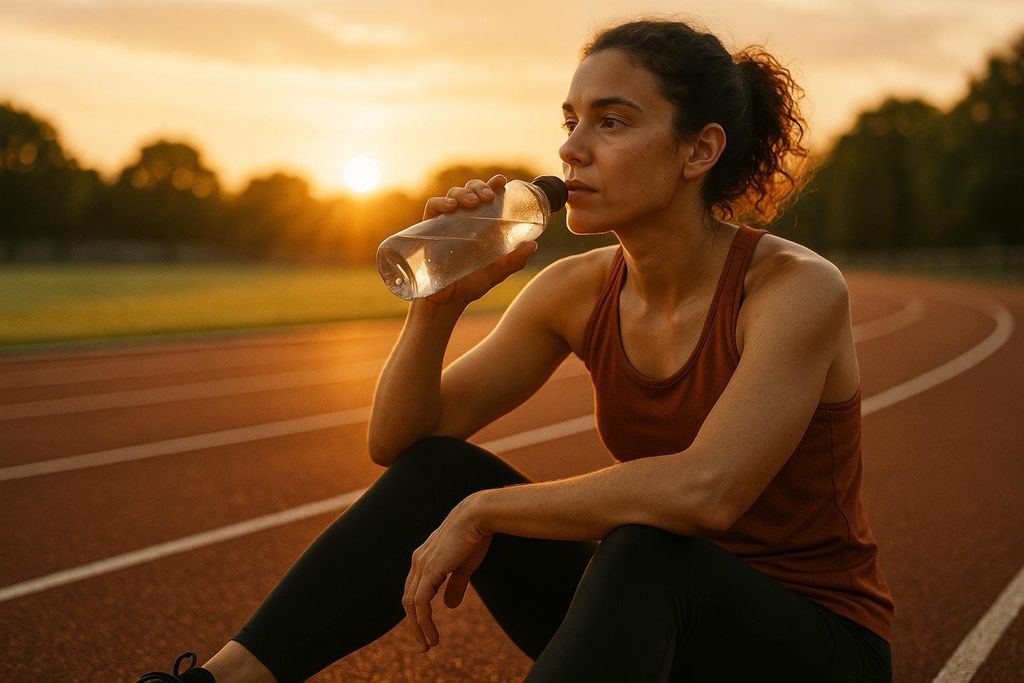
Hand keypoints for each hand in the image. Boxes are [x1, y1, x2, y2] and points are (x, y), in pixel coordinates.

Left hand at [403, 496, 492, 652]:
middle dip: (414, 624)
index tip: (426, 629)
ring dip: (419, 628)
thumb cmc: (475, 536)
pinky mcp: (430, 570)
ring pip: (412, 604)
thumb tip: (449, 607)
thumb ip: (455, 585)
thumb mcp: (464, 566)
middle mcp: (418, 561)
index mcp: (424, 557)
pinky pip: (421, 603)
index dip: (417, 611)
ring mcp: (421, 565)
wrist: (479, 516)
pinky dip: (424, 622)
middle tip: (424, 644)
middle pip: (408, 600)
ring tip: (429, 645)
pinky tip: (432, 636)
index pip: (414, 589)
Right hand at [417, 174, 537, 307]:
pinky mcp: (427, 231)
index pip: (484, 197)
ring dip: (464, 192)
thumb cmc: (470, 286)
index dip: (491, 184)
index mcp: (478, 225)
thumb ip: (513, 261)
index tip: (501, 181)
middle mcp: (461, 220)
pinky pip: (432, 208)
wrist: (445, 303)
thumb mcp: (495, 273)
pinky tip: (452, 207)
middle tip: (489, 196)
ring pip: (452, 195)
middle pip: (468, 191)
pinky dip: (441, 203)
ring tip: (474, 201)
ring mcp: (444, 224)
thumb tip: (533, 245)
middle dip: (479, 186)